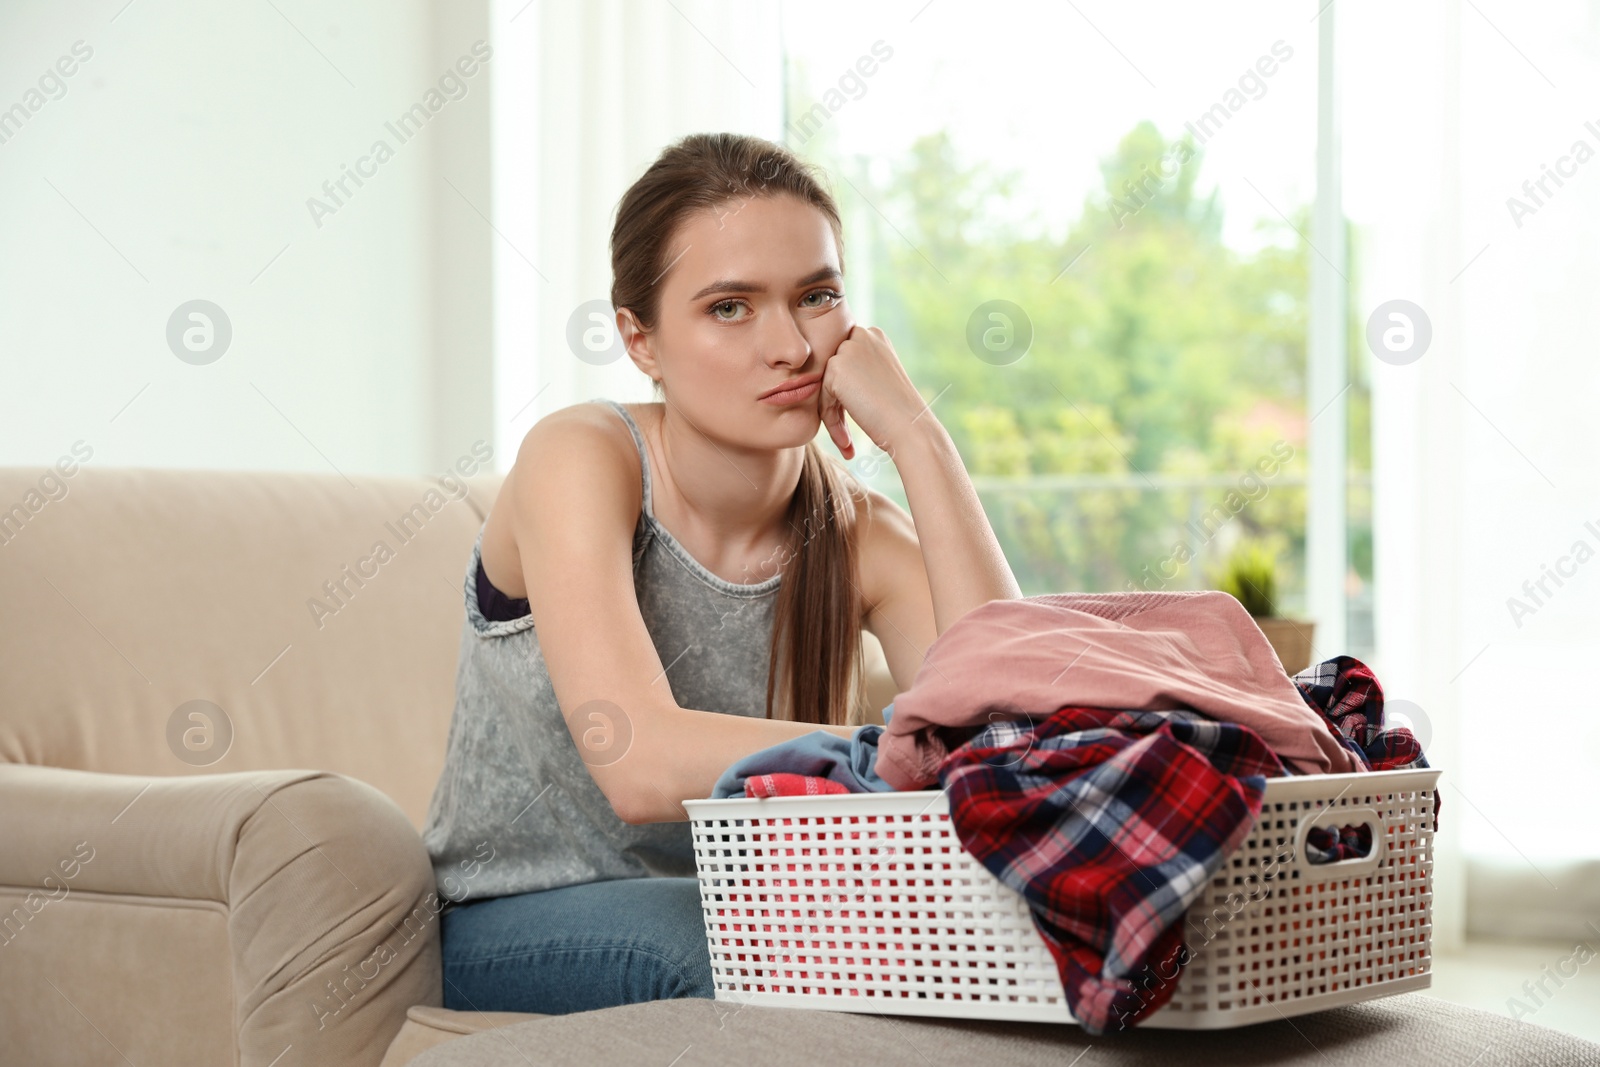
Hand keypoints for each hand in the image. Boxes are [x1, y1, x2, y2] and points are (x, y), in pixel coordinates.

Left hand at [817, 325, 928, 460]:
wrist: (911, 426)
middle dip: (837, 403)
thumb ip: (857, 371)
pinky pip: (822, 397)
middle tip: (846, 435)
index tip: (855, 417)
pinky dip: (831, 420)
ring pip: (826, 386)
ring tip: (847, 442)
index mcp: (874, 335)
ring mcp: (848, 349)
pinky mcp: (836, 367)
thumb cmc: (899, 411)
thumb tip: (829, 379)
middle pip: (833, 372)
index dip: (847, 392)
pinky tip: (847, 440)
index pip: (844, 362)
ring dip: (833, 414)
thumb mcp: (880, 378)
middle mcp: (861, 335)